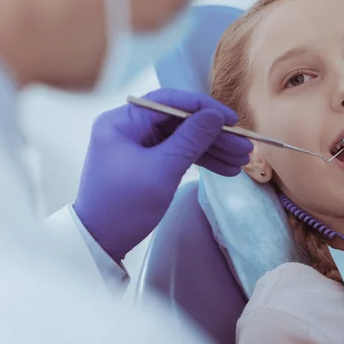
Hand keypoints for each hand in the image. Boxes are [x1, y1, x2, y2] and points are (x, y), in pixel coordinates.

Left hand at [73, 88, 252, 260]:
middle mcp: (127, 127)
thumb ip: (191, 139)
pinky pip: (175, 154)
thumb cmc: (125, 206)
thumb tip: (215, 116)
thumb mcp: (162, 170)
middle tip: (243, 147)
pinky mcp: (144, 162)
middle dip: (213, 135)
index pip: (169, 101)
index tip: (231, 120)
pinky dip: (198, 161)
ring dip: (211, 150)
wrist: (100, 242)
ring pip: (181, 139)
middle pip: (178, 121)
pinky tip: (224, 169)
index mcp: (122, 121)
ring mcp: (136, 145)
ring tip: (240, 161)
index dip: (203, 107)